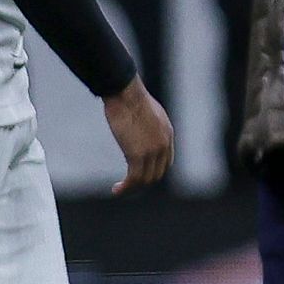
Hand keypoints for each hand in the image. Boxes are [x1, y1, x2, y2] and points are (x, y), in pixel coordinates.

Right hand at [103, 80, 176, 194]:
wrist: (125, 93)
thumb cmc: (128, 96)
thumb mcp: (145, 109)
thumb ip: (146, 122)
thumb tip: (135, 124)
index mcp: (167, 134)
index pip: (165, 162)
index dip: (154, 171)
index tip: (140, 175)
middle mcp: (164, 145)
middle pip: (157, 173)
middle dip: (143, 182)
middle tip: (128, 184)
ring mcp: (152, 151)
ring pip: (146, 179)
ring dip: (133, 187)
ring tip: (119, 189)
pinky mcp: (138, 155)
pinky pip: (134, 178)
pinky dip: (126, 187)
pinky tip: (116, 189)